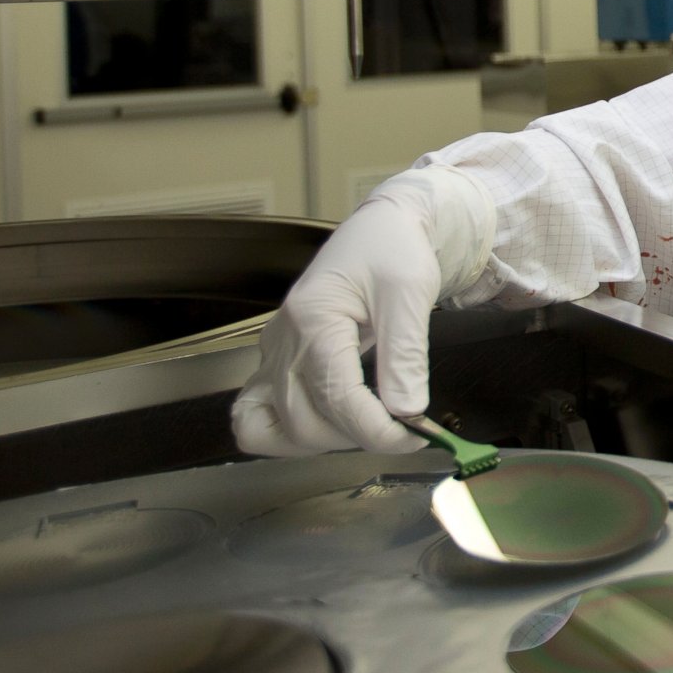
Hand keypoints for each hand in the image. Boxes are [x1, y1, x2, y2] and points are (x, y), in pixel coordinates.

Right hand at [232, 196, 444, 455]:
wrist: (379, 230)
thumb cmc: (393, 251)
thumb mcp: (410, 293)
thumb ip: (406, 355)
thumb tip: (407, 412)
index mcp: (313, 317)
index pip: (337, 397)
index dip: (377, 429)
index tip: (416, 437)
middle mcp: (283, 340)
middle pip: (304, 420)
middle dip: (358, 436)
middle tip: (405, 428)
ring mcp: (272, 354)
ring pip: (275, 429)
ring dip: (325, 441)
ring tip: (370, 424)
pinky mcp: (273, 363)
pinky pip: (256, 417)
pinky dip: (286, 436)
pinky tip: (327, 426)